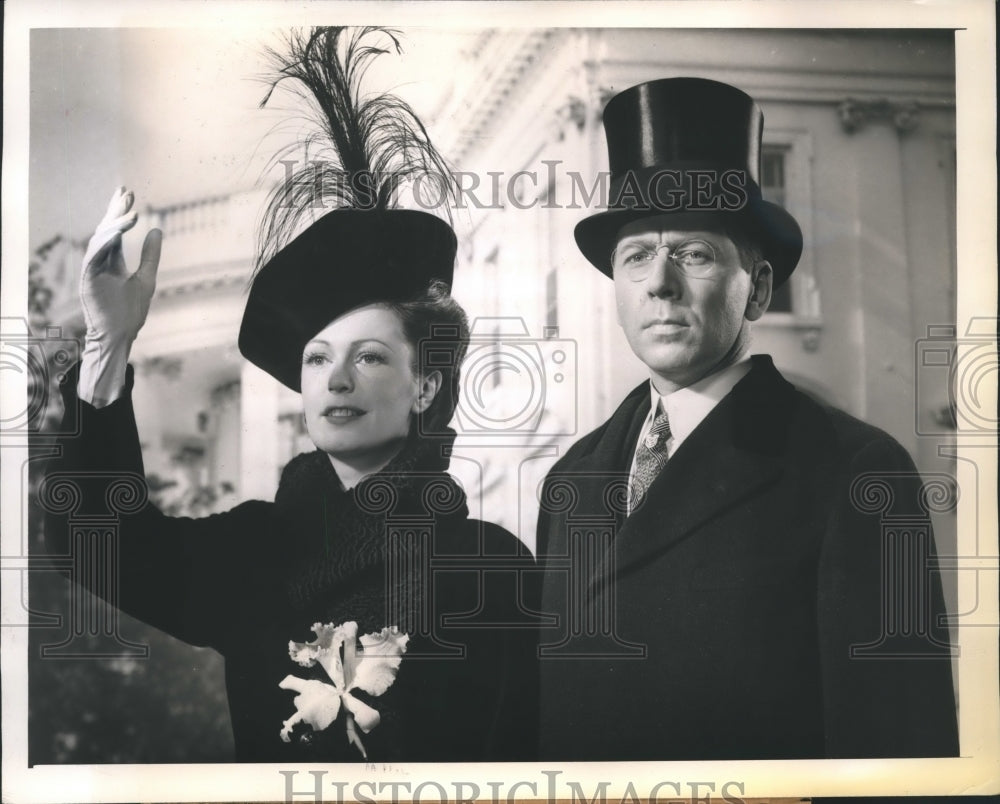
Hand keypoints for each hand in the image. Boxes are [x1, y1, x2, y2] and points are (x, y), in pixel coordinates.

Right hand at [80, 186, 161, 348]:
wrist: (120, 336)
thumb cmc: (130, 312)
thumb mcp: (146, 277)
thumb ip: (150, 255)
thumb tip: (156, 229)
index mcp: (111, 260)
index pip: (114, 230)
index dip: (120, 212)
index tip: (128, 194)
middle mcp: (99, 261)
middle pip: (105, 230)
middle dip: (115, 211)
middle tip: (126, 193)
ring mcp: (92, 270)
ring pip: (99, 240)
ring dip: (113, 225)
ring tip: (130, 213)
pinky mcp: (88, 280)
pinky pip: (93, 257)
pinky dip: (104, 243)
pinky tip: (115, 231)